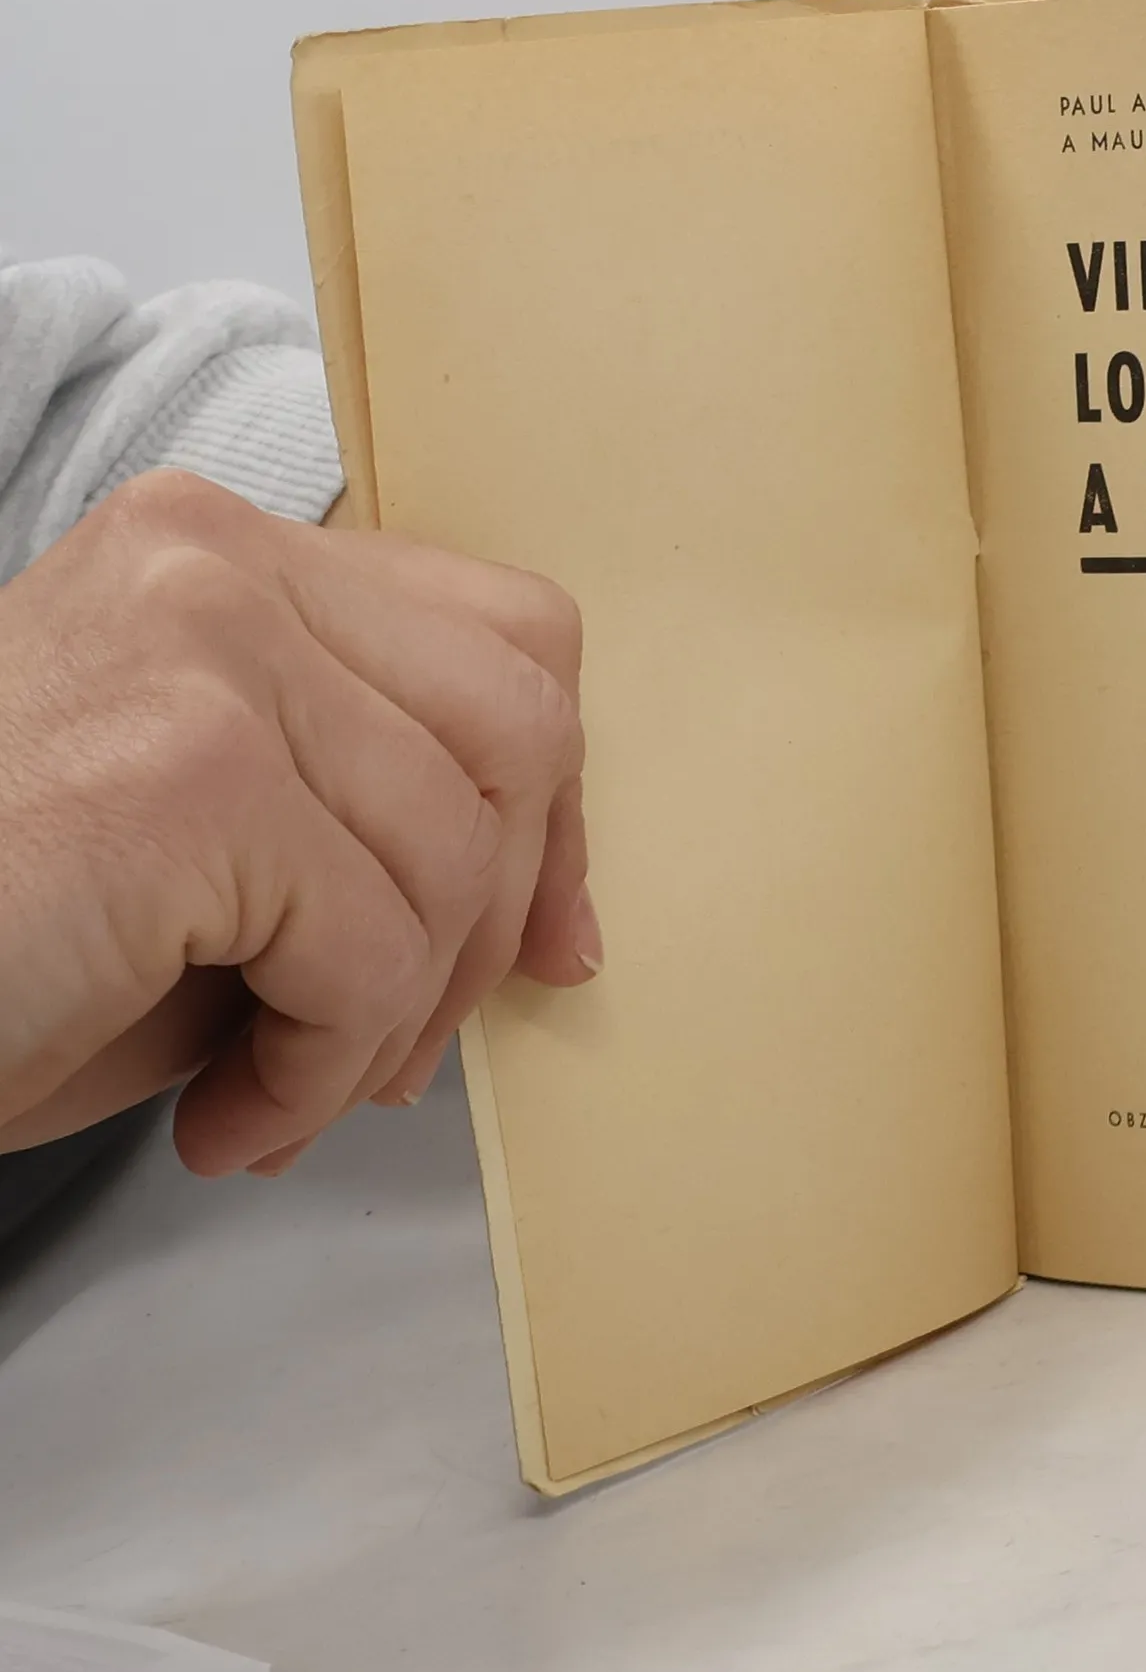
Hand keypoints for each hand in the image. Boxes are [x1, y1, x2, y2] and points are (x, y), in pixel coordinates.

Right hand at [0, 470, 595, 1174]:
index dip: (551, 806)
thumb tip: (564, 929)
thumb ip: (383, 828)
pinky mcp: (186, 773)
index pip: (511, 641)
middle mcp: (216, 566)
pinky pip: (367, 949)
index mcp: (229, 556)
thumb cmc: (14, 939)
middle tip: (390, 1046)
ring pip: (450, 854)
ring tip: (285, 1091)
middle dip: (491, 921)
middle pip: (519, 731)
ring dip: (392, 1021)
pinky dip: (320, 1068)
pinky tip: (230, 1116)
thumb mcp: (227, 843)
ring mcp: (201, 651)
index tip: (545, 941)